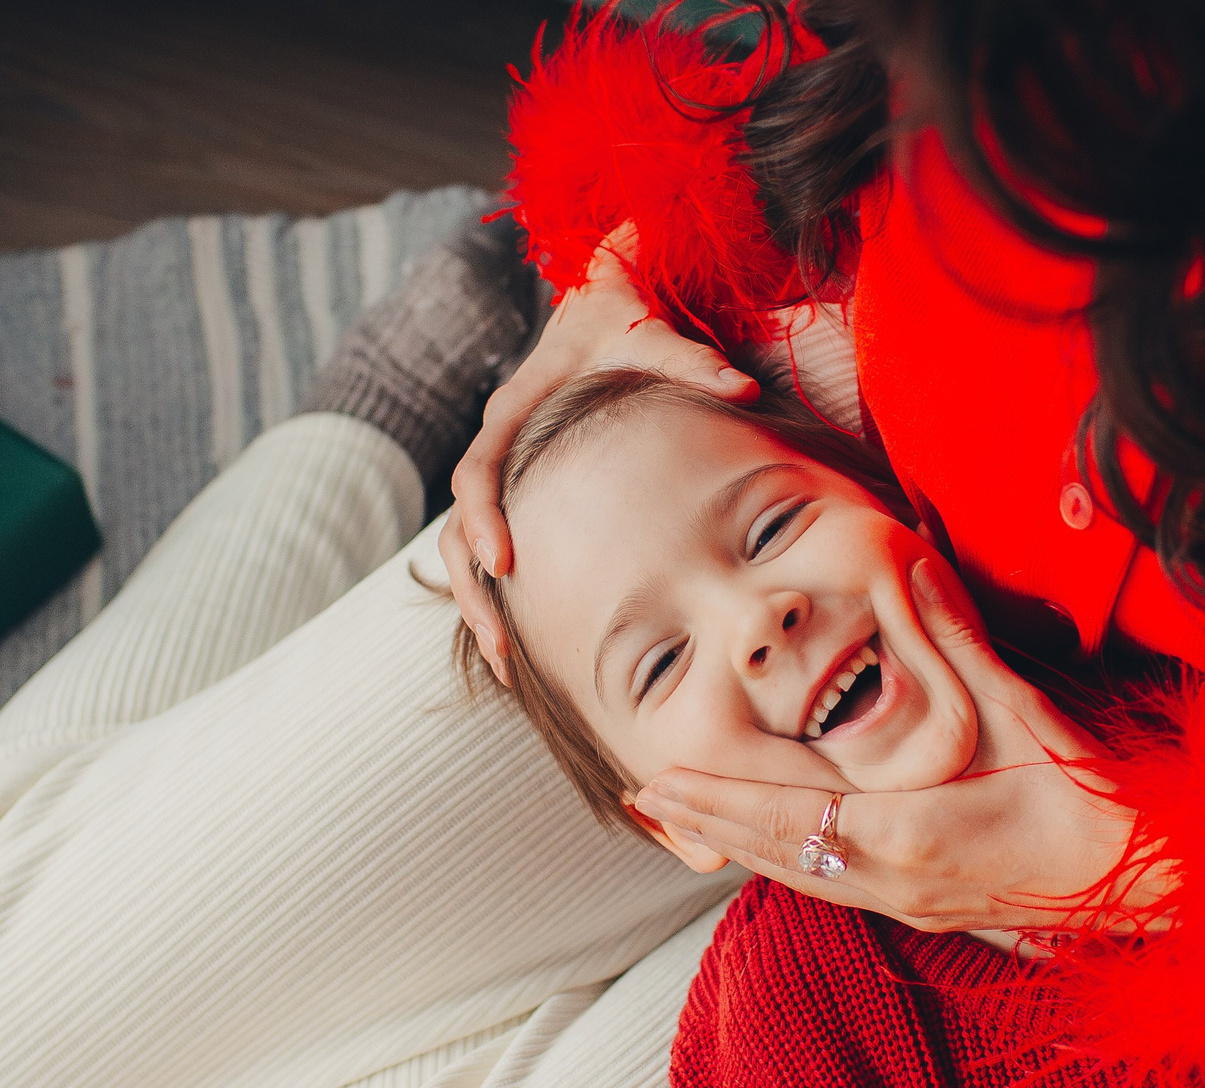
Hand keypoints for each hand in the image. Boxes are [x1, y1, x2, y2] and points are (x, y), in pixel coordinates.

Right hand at [439, 221, 758, 685]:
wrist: (606, 308)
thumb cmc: (624, 320)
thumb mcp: (653, 333)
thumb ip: (691, 361)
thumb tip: (745, 388)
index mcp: (512, 410)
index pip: (477, 469)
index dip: (482, 516)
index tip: (502, 562)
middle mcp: (499, 448)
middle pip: (459, 527)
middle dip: (472, 588)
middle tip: (500, 645)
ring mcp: (510, 478)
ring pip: (469, 548)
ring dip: (481, 605)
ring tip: (505, 663)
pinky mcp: (527, 497)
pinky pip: (502, 551)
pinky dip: (509, 595)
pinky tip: (531, 643)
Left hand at [633, 555, 1159, 932]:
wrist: (1143, 881)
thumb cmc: (1089, 799)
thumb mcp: (1022, 710)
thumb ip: (957, 638)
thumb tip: (913, 563)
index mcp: (905, 833)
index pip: (783, 816)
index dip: (715, 800)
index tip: (656, 780)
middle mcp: (893, 880)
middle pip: (773, 852)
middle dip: (706, 823)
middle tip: (644, 798)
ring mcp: (909, 904)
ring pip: (799, 876)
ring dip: (739, 846)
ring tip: (687, 822)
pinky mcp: (928, 911)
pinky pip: (833, 888)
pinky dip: (787, 863)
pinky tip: (772, 848)